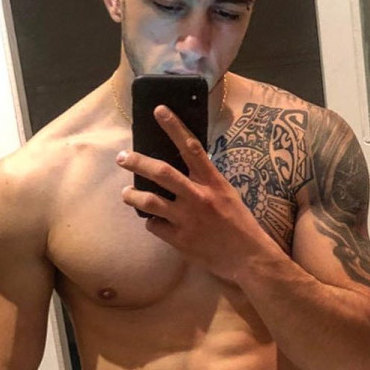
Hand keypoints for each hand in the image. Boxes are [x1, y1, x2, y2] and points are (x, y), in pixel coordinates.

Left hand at [115, 105, 272, 282]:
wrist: (247, 258)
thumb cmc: (239, 224)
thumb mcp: (227, 194)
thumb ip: (205, 182)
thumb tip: (182, 168)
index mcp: (212, 182)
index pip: (191, 147)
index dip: (174, 127)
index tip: (159, 111)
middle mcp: (198, 197)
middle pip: (161, 172)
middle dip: (138, 162)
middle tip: (122, 157)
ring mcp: (186, 219)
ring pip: (150, 201)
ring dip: (133, 195)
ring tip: (127, 193)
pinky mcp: (179, 240)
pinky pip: (154, 227)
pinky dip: (151, 223)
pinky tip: (153, 222)